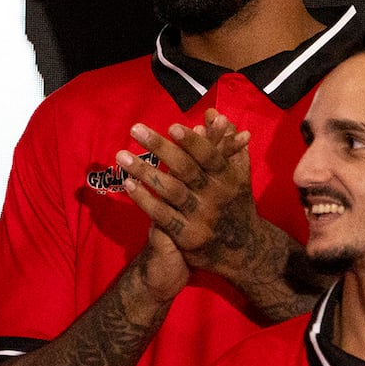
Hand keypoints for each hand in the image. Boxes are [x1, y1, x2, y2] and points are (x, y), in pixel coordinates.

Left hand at [117, 112, 272, 288]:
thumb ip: (226, 143)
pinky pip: (162, 215)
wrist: (242, 251)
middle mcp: (216, 196)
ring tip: (122, 155)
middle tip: (135, 129)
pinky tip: (128, 184)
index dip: (192, 142)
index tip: (172, 126)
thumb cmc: (234, 204)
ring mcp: (201, 217)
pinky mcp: (188, 236)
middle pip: (186, 169)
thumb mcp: (237, 174)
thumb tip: (214, 114)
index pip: (210, 156)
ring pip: (170, 191)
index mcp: (228, 178)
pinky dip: (144, 199)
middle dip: (160, 147)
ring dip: (144, 171)